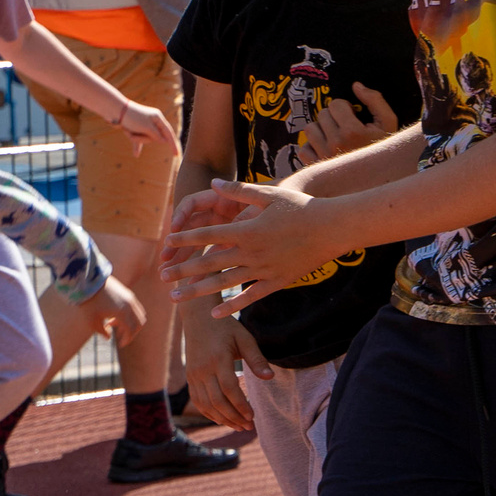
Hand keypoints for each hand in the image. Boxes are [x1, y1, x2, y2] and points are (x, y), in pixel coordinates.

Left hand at [90, 273, 145, 346]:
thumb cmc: (88, 301)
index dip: (127, 339)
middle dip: (132, 332)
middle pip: (139, 324)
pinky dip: (129, 315)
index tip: (120, 345)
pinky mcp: (128, 293)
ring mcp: (131, 298)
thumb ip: (101, 332)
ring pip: (138, 315)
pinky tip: (113, 315)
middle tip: (121, 337)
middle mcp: (130, 305)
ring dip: (130, 323)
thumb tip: (109, 337)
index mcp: (123, 313)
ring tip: (113, 325)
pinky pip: (134, 308)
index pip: (131, 330)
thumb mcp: (91, 320)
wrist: (87, 280)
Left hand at [114, 100, 178, 156]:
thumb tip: (164, 141)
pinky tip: (136, 155)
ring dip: (136, 138)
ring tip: (127, 130)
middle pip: (155, 137)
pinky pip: (138, 140)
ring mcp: (143, 125)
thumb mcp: (147, 127)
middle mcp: (152, 121)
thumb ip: (157, 136)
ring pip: (145, 139)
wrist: (114, 110)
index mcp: (158, 118)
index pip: (169, 133)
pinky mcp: (135, 129)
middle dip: (145, 138)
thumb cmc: (132, 117)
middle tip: (135, 132)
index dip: (173, 144)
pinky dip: (136, 146)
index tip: (176, 154)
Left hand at [159, 178, 336, 313]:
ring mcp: (264, 269)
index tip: (168, 242)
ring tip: (177, 298)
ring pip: (224, 283)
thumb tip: (212, 183)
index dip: (186, 238)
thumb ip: (239, 191)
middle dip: (183, 269)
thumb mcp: (269, 194)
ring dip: (198, 291)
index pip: (207, 235)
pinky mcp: (278, 281)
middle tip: (162, 275)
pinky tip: (215, 312)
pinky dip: (232, 305)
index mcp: (246, 230)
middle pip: (209, 262)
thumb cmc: (302, 207)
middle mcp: (251, 252)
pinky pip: (250, 296)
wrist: (334, 228)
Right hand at [180, 307, 266, 430]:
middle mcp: (202, 370)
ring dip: (222, 418)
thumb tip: (270, 378)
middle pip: (216, 401)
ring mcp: (193, 375)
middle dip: (233, 417)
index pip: (229, 389)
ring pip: (205, 404)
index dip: (240, 405)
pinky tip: (222, 419)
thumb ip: (257, 359)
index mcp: (217, 360)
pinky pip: (197, 400)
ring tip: (238, 427)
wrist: (198, 318)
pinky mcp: (190, 377)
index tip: (252, 417)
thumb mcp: (245, 339)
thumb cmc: (226, 328)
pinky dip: (209, 413)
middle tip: (248, 427)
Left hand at [294, 82, 400, 166]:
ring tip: (336, 139)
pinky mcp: (315, 167)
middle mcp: (335, 144)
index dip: (346, 108)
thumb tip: (356, 86)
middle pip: (322, 115)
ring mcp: (323, 157)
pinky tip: (328, 151)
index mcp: (353, 132)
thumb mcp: (389, 124)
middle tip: (347, 129)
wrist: (382, 181)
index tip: (354, 117)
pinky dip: (313, 148)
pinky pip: (303, 148)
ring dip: (321, 131)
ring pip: (310, 129)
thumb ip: (375, 100)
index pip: (336, 104)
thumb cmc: (384, 150)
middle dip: (334, 118)